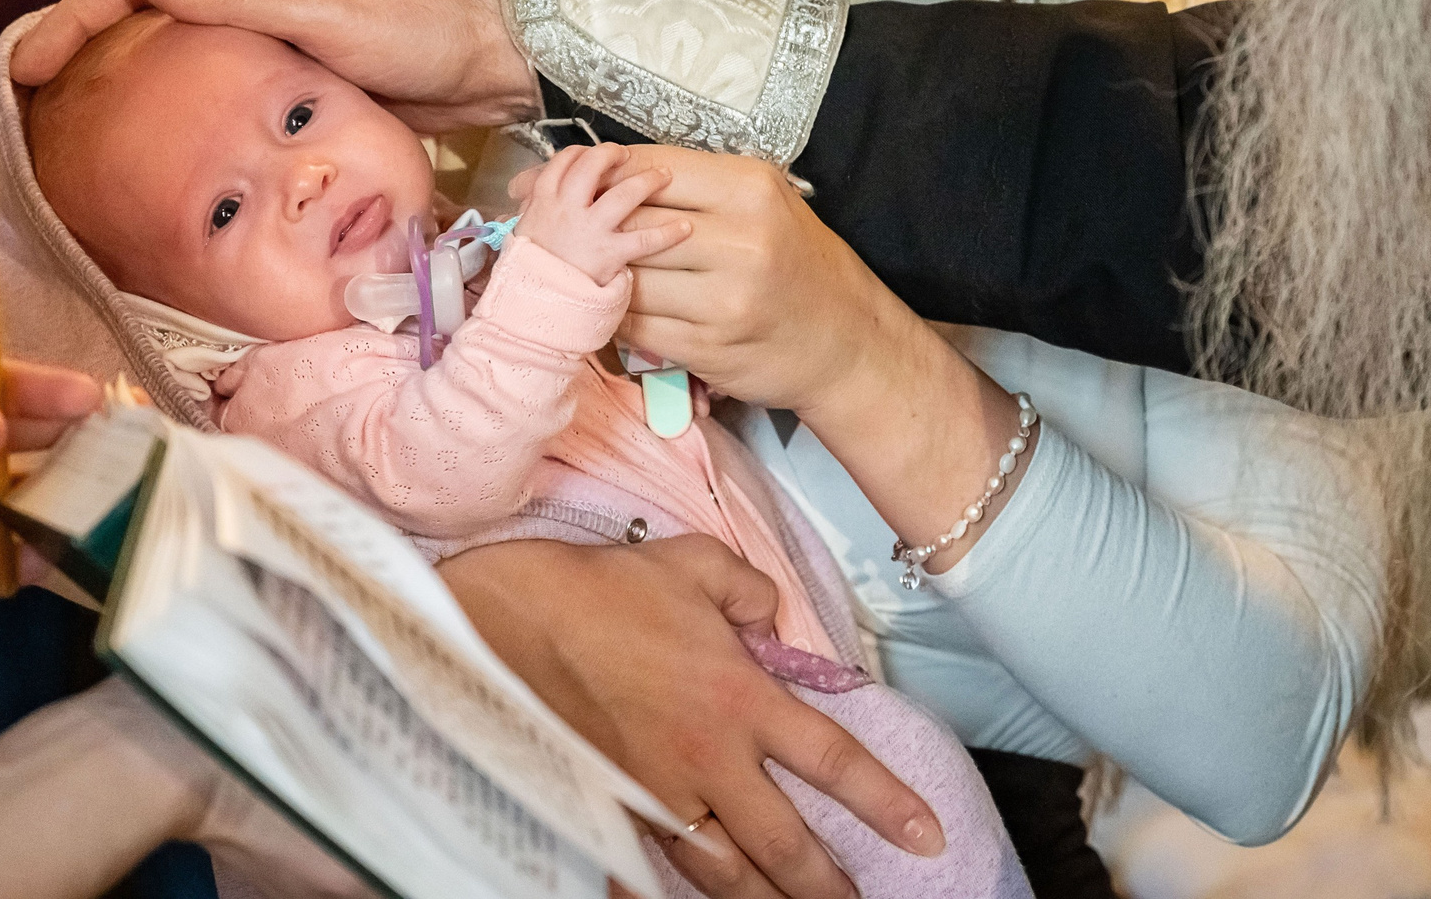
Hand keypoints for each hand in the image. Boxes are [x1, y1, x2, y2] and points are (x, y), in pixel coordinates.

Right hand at [11, 0, 536, 129]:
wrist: (496, 58)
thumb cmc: (418, 24)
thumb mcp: (324, 9)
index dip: (75, 16)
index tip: (30, 69)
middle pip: (146, 8)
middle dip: (87, 46)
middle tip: (39, 108)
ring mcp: (276, 25)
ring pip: (180, 47)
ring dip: (129, 76)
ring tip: (83, 129)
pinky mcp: (299, 67)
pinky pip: (220, 80)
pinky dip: (180, 101)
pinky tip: (165, 142)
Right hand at [441, 535, 940, 898]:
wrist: (504, 623)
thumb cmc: (601, 589)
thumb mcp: (694, 564)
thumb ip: (751, 591)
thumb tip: (773, 618)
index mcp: (740, 698)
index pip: (834, 761)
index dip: (887, 803)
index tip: (926, 834)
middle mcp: (706, 761)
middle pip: (786, 846)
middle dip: (830, 886)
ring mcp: (654, 797)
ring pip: (725, 875)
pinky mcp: (608, 812)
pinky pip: (655, 870)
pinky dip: (677, 892)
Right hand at [513, 144, 686, 285]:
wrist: (530, 303)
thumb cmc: (524, 271)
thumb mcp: (520, 232)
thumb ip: (527, 209)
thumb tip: (520, 194)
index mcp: (542, 200)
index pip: (563, 162)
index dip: (581, 153)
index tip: (593, 154)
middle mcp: (567, 208)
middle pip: (593, 166)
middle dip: (613, 155)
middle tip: (628, 157)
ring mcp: (590, 229)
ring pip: (624, 194)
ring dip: (648, 181)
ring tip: (664, 176)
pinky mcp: (609, 254)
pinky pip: (644, 239)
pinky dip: (668, 233)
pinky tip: (684, 227)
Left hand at [615, 149, 924, 415]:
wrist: (848, 341)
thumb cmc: (799, 264)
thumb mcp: (765, 204)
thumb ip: (697, 188)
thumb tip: (608, 174)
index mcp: (750, 189)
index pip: (649, 168)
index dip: (607, 175)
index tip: (587, 183)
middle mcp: (740, 240)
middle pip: (629, 221)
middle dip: (597, 227)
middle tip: (579, 231)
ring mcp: (724, 299)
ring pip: (626, 275)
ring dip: (603, 275)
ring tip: (598, 271)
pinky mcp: (708, 347)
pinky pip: (635, 325)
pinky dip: (618, 316)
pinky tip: (622, 307)